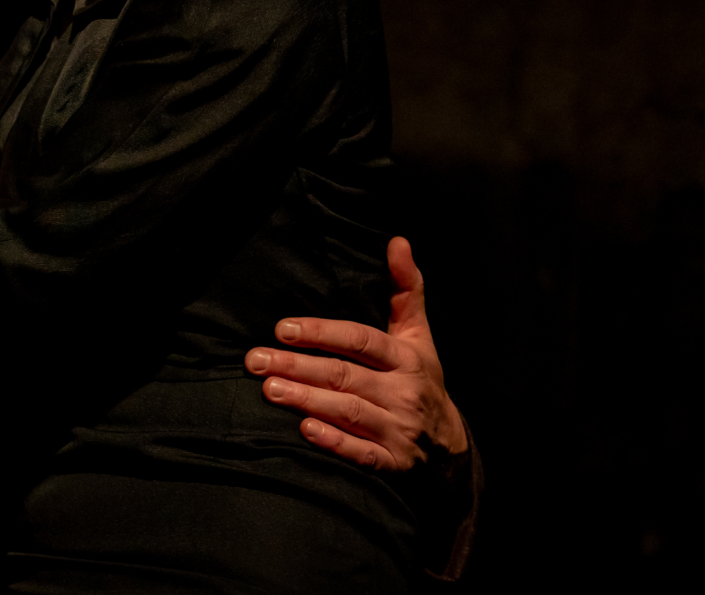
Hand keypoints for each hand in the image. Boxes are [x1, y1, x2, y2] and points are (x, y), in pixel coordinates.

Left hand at [244, 236, 468, 471]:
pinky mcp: (393, 464)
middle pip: (346, 375)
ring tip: (269, 389)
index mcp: (407, 357)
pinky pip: (362, 454)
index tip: (282, 328)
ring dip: (307, 400)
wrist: (448, 446)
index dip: (321, 332)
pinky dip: (335, 442)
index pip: (360, 340)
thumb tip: (397, 241)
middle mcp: (404, 392)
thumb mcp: (419, 334)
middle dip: (299, 366)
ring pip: (349, 411)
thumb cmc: (421, 379)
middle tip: (256, 360)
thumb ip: (405, 287)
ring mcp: (399, 429)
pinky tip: (304, 430)